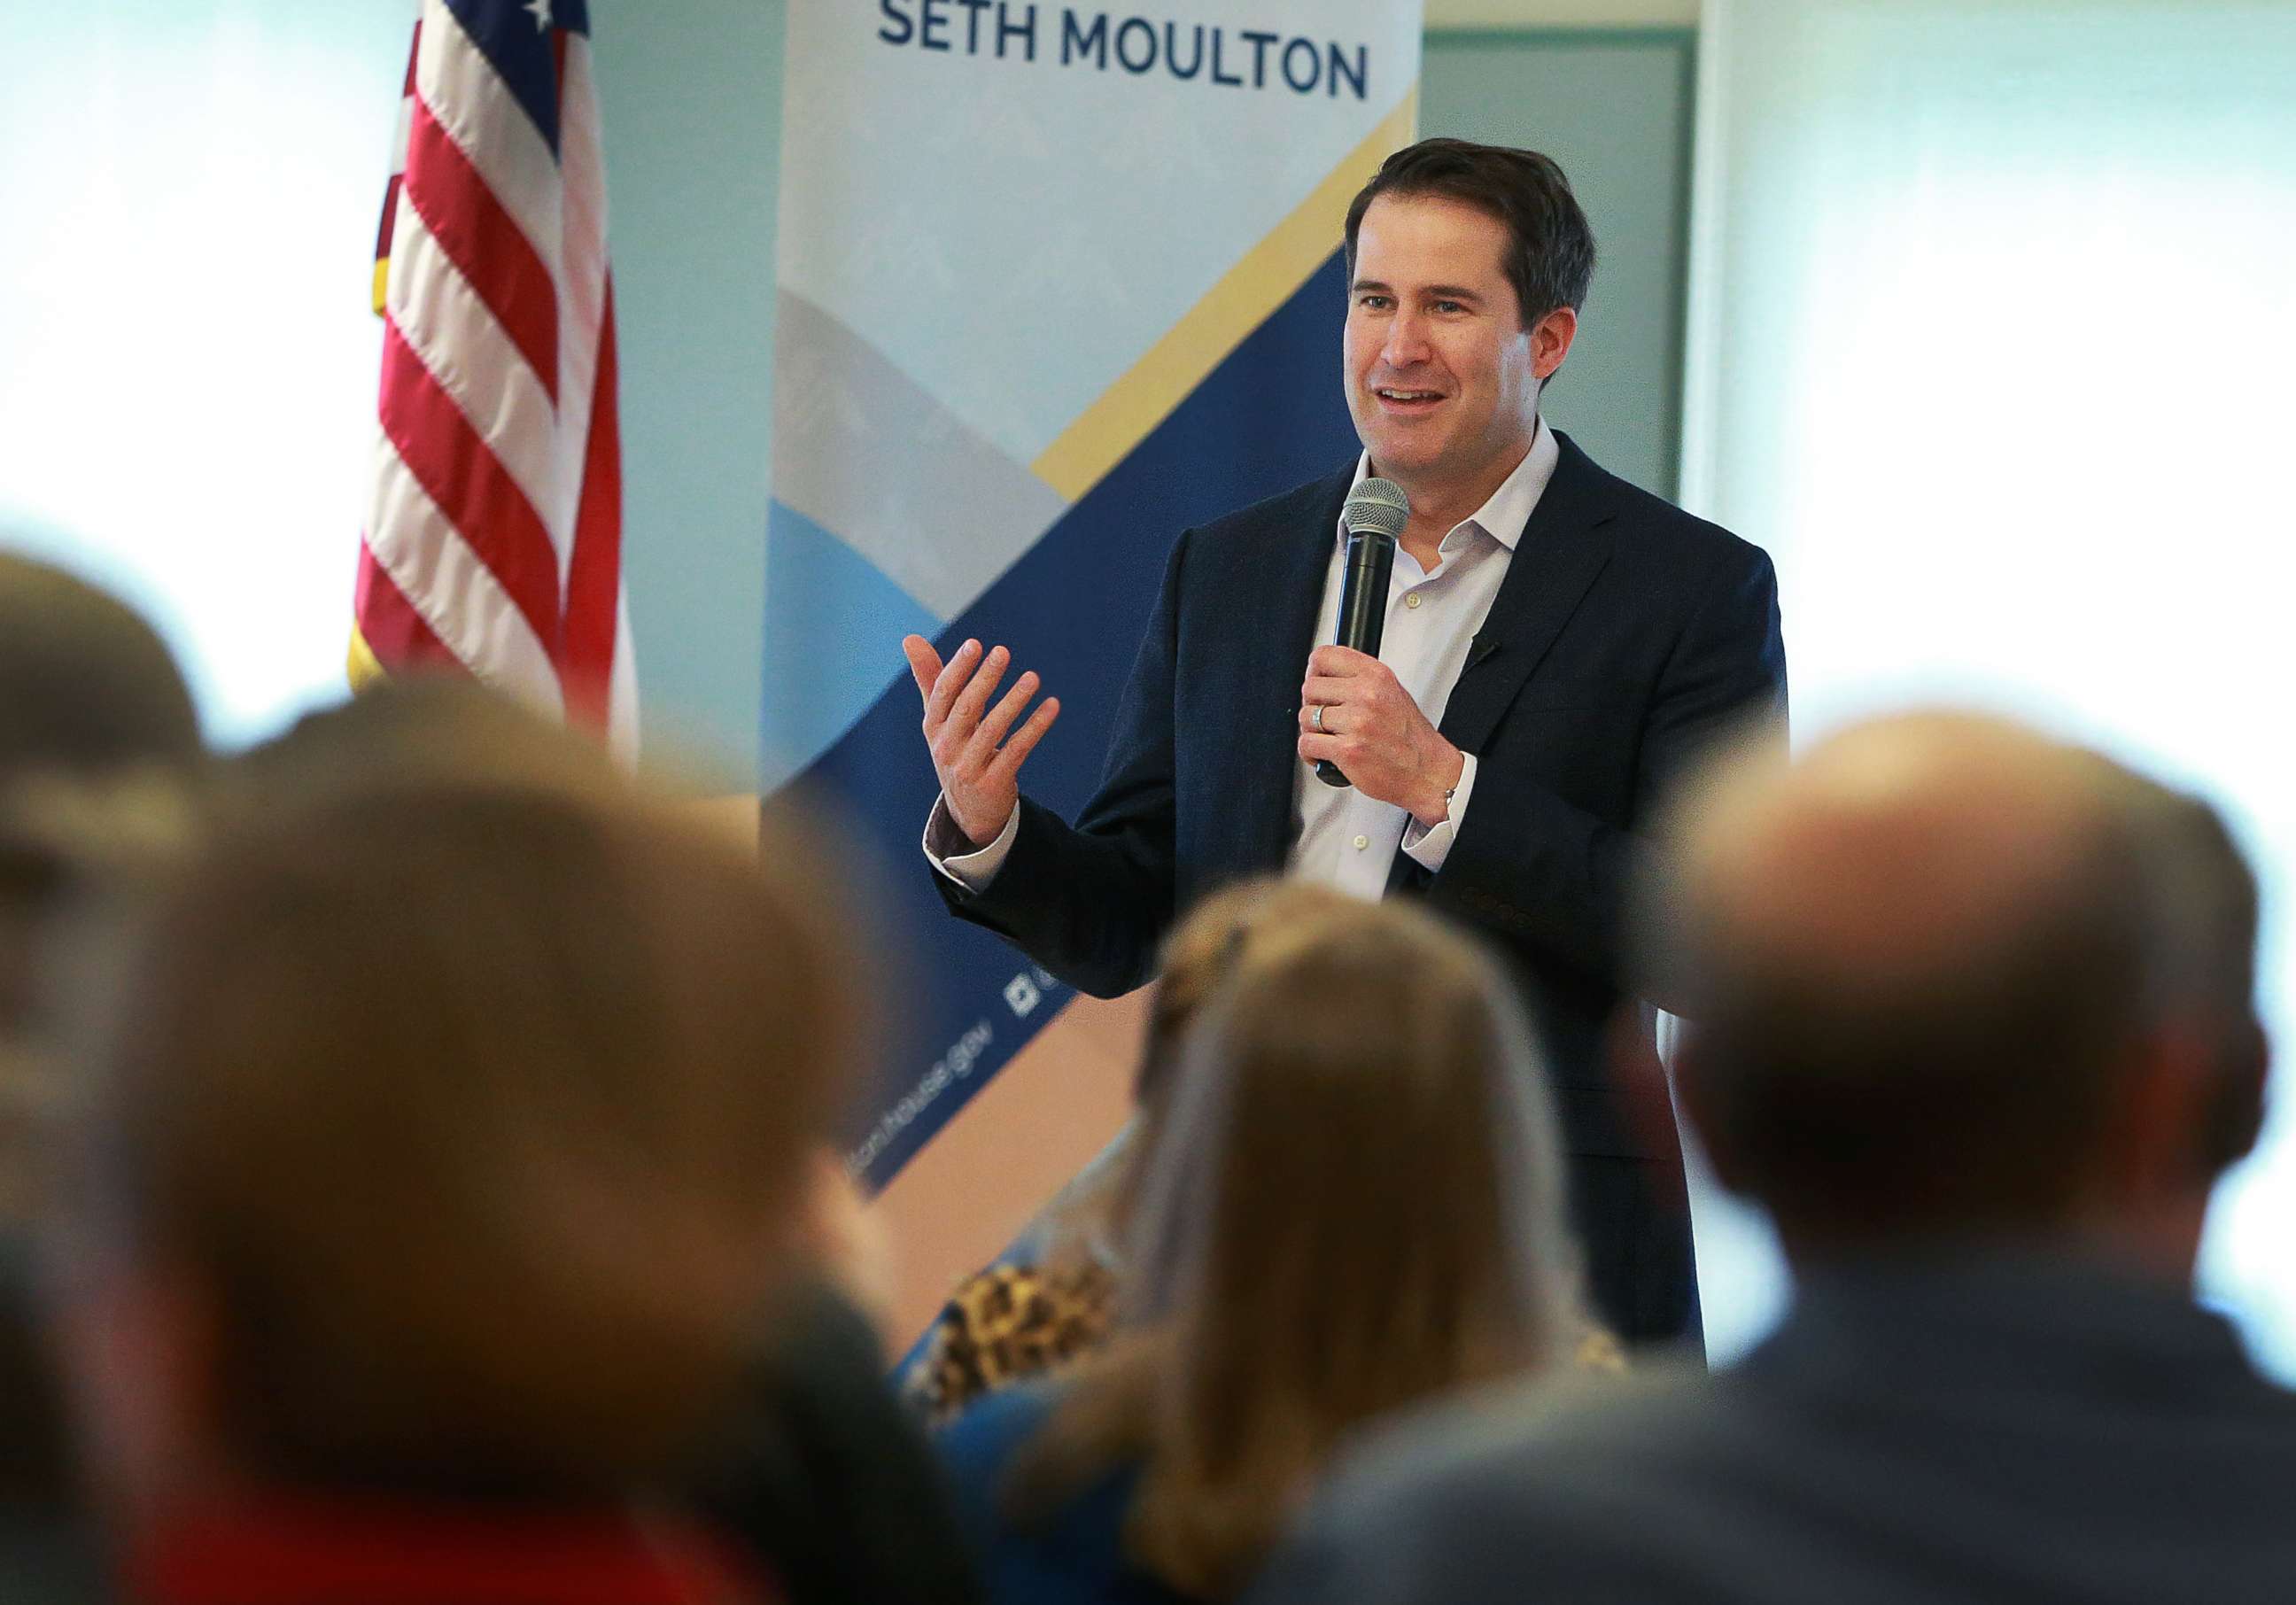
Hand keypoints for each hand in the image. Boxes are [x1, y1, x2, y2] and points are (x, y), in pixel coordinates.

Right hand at [902, 635, 1060, 847]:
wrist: (968, 810)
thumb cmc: (955, 750)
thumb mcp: (940, 719)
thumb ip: (931, 679)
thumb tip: (910, 638)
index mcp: (933, 727)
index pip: (942, 694)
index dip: (957, 669)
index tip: (975, 644)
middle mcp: (946, 747)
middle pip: (966, 709)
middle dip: (985, 679)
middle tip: (1003, 652)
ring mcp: (969, 768)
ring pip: (993, 730)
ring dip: (1014, 701)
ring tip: (1033, 677)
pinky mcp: (993, 783)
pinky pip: (1017, 750)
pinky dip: (1035, 727)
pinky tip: (1052, 706)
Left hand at [1297, 645, 1462, 824]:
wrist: (1428, 773)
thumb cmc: (1411, 738)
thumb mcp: (1393, 693)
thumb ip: (1362, 680)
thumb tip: (1327, 677)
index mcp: (1377, 676)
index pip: (1324, 657)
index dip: (1314, 673)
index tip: (1318, 686)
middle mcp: (1367, 695)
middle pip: (1310, 688)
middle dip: (1313, 706)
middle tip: (1326, 719)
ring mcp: (1357, 722)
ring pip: (1306, 717)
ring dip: (1312, 731)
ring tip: (1330, 739)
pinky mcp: (1347, 750)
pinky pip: (1307, 744)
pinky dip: (1311, 753)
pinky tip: (1325, 755)